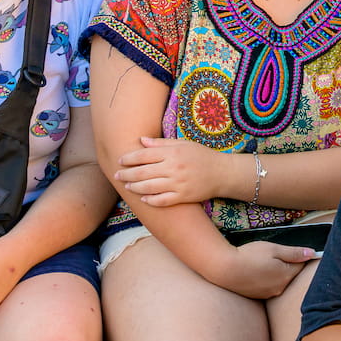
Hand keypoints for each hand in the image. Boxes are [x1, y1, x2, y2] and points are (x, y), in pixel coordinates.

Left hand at [114, 137, 234, 206]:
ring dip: (134, 187)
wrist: (222, 173)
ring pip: (148, 187)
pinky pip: (161, 200)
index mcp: (173, 153)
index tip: (120, 160)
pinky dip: (149, 200)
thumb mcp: (183, 144)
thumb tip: (141, 140)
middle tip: (117, 175)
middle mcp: (174, 168)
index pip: (143, 155)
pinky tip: (143, 198)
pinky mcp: (182, 197)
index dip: (128, 158)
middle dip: (126, 174)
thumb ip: (161, 143)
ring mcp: (178, 184)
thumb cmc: (202, 156)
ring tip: (127, 186)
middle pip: (141, 172)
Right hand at [218, 241, 318, 299]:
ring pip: (279, 280)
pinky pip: (268, 286)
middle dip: (286, 264)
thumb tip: (312, 253)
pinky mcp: (258, 296)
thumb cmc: (250, 256)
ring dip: (275, 272)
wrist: (224, 269)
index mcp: (287, 275)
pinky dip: (265, 279)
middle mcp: (280, 288)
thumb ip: (294, 253)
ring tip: (261, 263)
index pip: (301, 265)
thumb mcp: (274, 249)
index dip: (297, 256)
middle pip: (291, 274)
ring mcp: (268, 294)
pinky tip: (255, 272)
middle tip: (270, 256)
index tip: (289, 251)